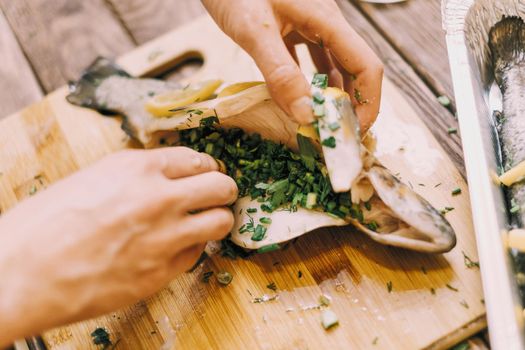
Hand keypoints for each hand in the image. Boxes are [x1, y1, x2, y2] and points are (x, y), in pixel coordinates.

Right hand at [0, 147, 236, 345]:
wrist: (23, 272)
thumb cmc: (47, 223)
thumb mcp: (94, 178)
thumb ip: (138, 175)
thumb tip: (171, 177)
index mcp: (139, 167)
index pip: (198, 159)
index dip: (206, 168)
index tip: (207, 175)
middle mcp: (160, 198)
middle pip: (221, 186)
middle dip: (223, 190)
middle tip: (217, 196)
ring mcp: (166, 237)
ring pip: (221, 221)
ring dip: (217, 220)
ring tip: (205, 222)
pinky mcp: (163, 272)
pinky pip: (197, 253)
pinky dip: (193, 248)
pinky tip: (176, 247)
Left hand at [202, 0, 382, 130]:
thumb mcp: (255, 32)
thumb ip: (280, 73)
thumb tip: (306, 115)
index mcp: (327, 20)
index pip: (366, 66)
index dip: (368, 103)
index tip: (354, 133)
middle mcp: (326, 23)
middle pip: (355, 68)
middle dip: (352, 104)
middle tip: (336, 136)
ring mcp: (311, 24)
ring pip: (335, 65)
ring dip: (332, 95)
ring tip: (321, 123)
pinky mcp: (294, 27)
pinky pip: (313, 59)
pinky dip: (311, 82)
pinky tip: (302, 98)